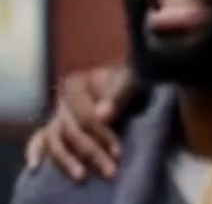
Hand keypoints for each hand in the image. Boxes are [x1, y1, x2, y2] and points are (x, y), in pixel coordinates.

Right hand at [24, 65, 137, 180]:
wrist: (119, 83)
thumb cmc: (125, 83)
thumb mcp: (127, 84)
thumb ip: (116, 98)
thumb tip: (102, 117)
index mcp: (76, 85)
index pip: (86, 116)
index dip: (102, 135)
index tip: (118, 154)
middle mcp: (62, 101)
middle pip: (72, 131)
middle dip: (91, 153)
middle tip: (110, 172)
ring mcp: (56, 114)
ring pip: (54, 139)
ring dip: (66, 160)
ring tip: (81, 177)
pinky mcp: (53, 126)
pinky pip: (39, 139)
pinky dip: (35, 152)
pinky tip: (36, 167)